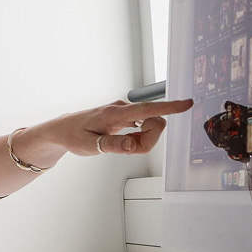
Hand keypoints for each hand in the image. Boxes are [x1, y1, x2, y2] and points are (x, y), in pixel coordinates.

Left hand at [55, 99, 192, 155]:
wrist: (63, 129)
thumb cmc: (74, 136)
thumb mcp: (90, 146)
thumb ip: (112, 145)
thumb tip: (134, 145)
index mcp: (115, 113)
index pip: (147, 109)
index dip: (169, 107)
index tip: (187, 103)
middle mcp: (123, 108)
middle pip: (154, 123)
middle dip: (148, 141)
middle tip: (124, 148)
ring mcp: (125, 111)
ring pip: (150, 126)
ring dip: (142, 140)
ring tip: (118, 144)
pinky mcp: (126, 116)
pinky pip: (143, 127)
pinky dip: (139, 137)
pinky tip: (124, 140)